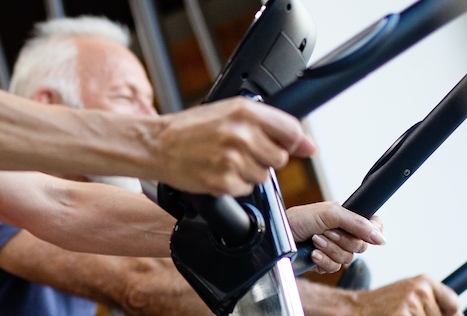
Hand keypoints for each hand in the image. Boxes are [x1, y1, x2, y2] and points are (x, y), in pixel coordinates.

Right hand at [154, 97, 316, 194]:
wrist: (157, 145)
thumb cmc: (191, 128)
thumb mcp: (229, 112)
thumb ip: (270, 125)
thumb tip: (308, 146)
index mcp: (245, 111)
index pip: (291, 130)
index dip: (292, 141)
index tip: (290, 146)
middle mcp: (241, 134)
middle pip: (280, 157)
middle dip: (265, 157)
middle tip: (240, 151)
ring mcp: (232, 159)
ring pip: (264, 176)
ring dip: (249, 172)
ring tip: (225, 160)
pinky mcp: (223, 181)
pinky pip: (247, 189)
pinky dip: (235, 185)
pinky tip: (218, 172)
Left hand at [286, 202, 385, 272]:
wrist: (279, 235)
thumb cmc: (299, 219)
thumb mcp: (330, 213)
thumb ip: (357, 223)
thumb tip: (379, 237)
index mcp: (347, 217)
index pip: (374, 226)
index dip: (373, 232)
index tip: (364, 233)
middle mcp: (343, 233)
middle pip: (361, 245)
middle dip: (342, 240)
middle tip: (326, 231)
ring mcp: (334, 249)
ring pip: (348, 258)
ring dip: (330, 249)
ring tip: (315, 240)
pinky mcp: (324, 262)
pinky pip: (335, 268)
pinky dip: (323, 260)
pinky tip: (313, 253)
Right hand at [350, 275, 461, 315]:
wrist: (355, 309)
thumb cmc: (383, 305)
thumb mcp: (410, 296)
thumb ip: (435, 305)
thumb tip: (460, 315)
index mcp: (425, 281)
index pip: (454, 304)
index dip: (448, 314)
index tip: (435, 313)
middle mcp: (420, 289)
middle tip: (406, 313)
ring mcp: (411, 304)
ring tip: (399, 315)